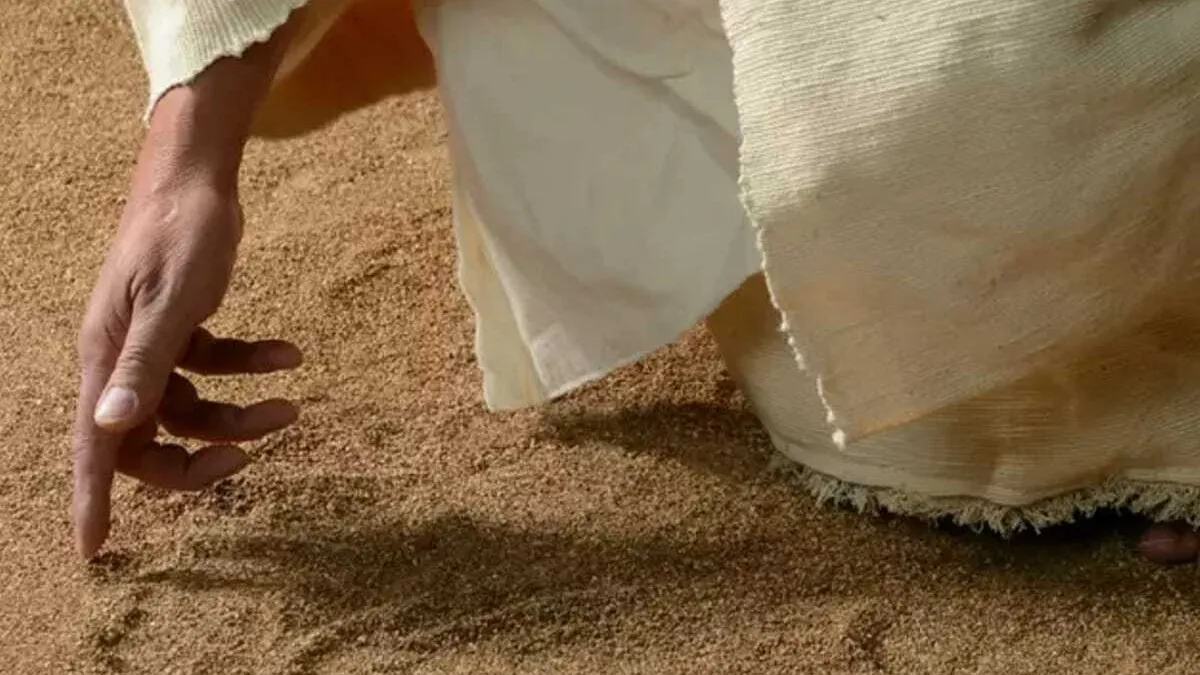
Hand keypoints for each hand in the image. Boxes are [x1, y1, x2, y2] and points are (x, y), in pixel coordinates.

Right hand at [72, 173, 301, 558]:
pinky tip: (290, 354)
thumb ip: (145, 364)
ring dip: (241, 412)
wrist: (198, 179)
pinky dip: (250, 365)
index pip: (92, 444)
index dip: (90, 500)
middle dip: (197, 457)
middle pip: (147, 438)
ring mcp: (152, 343)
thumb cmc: (178, 231)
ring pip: (190, 406)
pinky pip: (213, 366)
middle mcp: (121, 357)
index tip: (92, 551)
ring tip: (294, 405)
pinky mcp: (182, 326)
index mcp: (105, 357)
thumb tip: (108, 427)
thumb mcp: (170, 299)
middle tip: (248, 459)